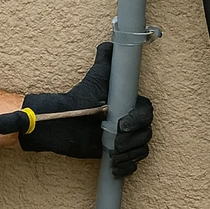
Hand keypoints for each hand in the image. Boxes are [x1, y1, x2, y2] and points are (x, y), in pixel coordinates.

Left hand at [20, 42, 153, 174]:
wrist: (63, 123)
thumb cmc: (80, 99)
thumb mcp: (96, 78)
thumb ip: (106, 59)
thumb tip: (112, 41)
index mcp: (130, 105)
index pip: (146, 114)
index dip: (137, 121)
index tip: (121, 125)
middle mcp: (131, 122)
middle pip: (146, 134)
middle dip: (132, 141)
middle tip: (114, 143)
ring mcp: (125, 139)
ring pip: (141, 150)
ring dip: (129, 155)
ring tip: (113, 154)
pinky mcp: (118, 155)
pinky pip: (132, 165)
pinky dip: (126, 167)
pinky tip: (114, 167)